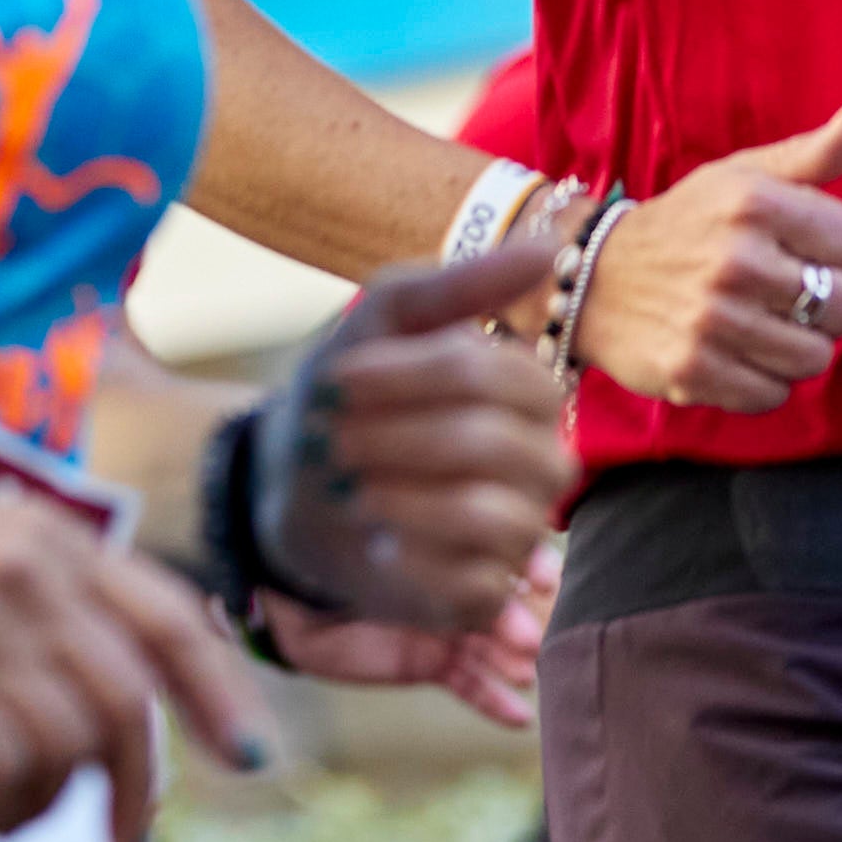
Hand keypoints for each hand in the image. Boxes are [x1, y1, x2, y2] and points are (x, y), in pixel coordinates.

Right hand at [0, 453, 271, 841]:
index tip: (249, 757)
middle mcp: (25, 573)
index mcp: (52, 538)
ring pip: (61, 749)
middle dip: (134, 790)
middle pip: (124, 705)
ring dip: (40, 806)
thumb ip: (46, 604)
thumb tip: (109, 707)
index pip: (171, 621)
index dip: (222, 695)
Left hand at [250, 242, 574, 633]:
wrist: (291, 482)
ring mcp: (518, 528)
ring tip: (353, 488)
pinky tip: (377, 542)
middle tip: (337, 436)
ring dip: (404, 497)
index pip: (503, 376)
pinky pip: (477, 586)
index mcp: (526, 390)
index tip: (341, 376)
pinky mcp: (486, 591)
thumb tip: (550, 250)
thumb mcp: (382, 321)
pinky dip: (412, 560)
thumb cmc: (348, 392)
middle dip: (401, 438)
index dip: (415, 375)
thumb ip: (460, 285)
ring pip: (496, 517)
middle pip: (496, 445)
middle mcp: (539, 459)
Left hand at [255, 539, 557, 729]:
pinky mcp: (434, 663)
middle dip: (523, 620)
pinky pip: (469, 683)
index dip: (530, 564)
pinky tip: (518, 717)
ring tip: (526, 673)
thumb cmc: (338, 551)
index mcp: (453, 542)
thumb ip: (426, 540)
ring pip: (492, 645)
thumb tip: (465, 530)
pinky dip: (493, 701)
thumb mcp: (380, 542)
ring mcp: (450, 626)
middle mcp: (461, 582)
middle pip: (506, 602)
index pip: (505, 551)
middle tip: (534, 638)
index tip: (546, 578)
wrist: (294, 598)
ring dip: (511, 661)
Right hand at [573, 103, 841, 410]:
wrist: (592, 277)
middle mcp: (735, 261)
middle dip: (831, 306)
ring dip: (798, 346)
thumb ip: (812, 153)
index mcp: (754, 203)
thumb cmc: (685, 223)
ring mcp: (713, 320)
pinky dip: (764, 381)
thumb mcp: (742, 176)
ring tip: (766, 325)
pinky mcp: (693, 371)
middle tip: (794, 296)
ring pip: (816, 357)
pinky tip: (739, 353)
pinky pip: (772, 394)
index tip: (812, 252)